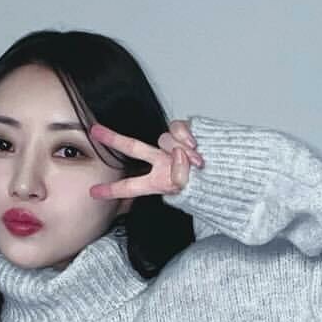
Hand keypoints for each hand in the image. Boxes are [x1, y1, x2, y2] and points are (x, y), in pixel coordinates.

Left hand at [87, 118, 204, 199]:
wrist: (228, 173)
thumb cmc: (209, 185)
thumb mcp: (191, 191)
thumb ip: (180, 175)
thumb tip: (177, 154)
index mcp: (157, 181)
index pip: (131, 185)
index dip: (112, 190)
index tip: (93, 192)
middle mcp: (161, 161)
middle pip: (133, 147)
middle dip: (114, 139)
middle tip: (94, 132)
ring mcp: (172, 147)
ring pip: (164, 139)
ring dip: (181, 151)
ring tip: (197, 162)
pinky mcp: (186, 133)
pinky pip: (179, 128)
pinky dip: (186, 138)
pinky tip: (195, 147)